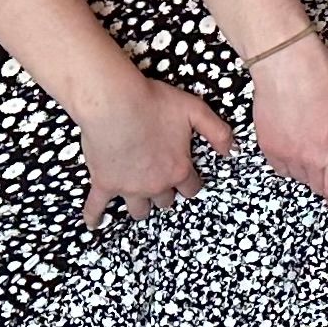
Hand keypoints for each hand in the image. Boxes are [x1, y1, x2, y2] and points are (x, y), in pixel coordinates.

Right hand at [79, 74, 228, 226]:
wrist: (114, 103)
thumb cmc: (153, 103)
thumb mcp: (196, 110)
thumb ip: (218, 132)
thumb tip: (232, 151)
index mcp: (178, 169)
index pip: (191, 188)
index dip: (190, 183)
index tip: (187, 180)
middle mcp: (155, 184)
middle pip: (165, 201)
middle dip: (165, 194)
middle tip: (161, 183)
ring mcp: (129, 186)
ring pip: (139, 209)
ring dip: (141, 206)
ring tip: (140, 199)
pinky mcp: (104, 183)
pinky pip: (97, 206)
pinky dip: (95, 216)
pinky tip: (95, 224)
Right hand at [247, 30, 327, 207]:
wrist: (286, 63)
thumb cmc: (325, 74)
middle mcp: (310, 157)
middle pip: (316, 186)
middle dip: (323, 182)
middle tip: (327, 170)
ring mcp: (287, 153)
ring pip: (296, 176)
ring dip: (304, 172)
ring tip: (310, 156)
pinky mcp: (267, 145)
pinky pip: (277, 166)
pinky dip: (285, 162)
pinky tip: (291, 148)